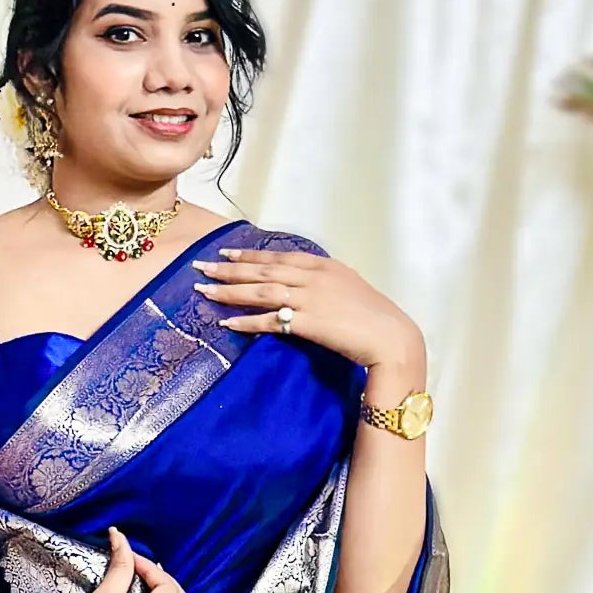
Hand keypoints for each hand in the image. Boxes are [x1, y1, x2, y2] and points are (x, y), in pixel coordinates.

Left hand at [192, 247, 425, 389]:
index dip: (250, 255)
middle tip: (201, 267)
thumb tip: (304, 290)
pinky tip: (226, 322)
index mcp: (323, 265)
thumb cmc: (374, 318)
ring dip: (230, 291)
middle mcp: (312, 276)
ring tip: (204, 291)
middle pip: (263, 269)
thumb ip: (324, 285)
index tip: (226, 253)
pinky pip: (269, 320)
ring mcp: (309, 298)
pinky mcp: (307, 322)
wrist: (391, 338)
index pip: (278, 257)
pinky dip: (246, 321)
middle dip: (229, 268)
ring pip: (260, 290)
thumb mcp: (348, 290)